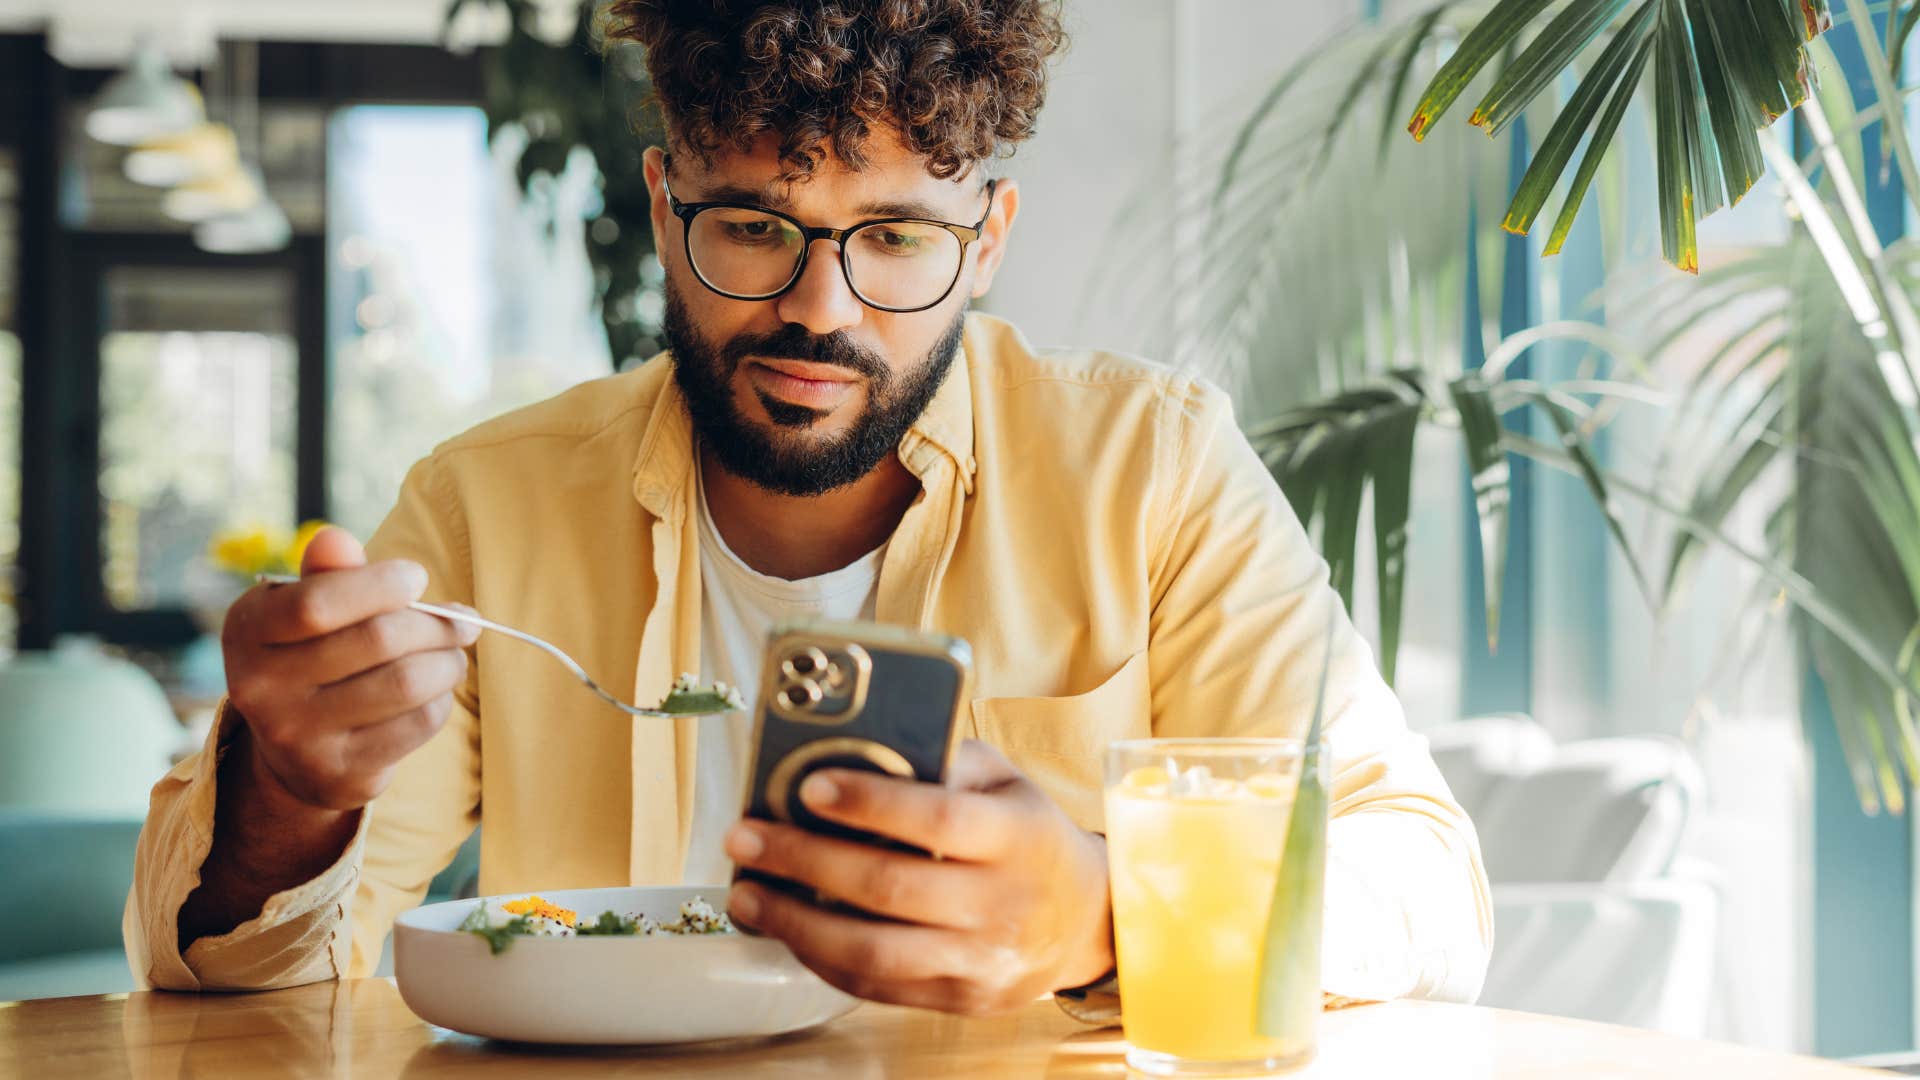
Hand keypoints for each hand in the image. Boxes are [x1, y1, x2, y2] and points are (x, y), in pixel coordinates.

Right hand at [220, 527, 480, 812]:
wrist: (295, 755)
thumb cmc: (315, 656)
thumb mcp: (306, 610)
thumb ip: (327, 574)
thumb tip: (336, 539)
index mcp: (246, 630)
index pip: (318, 603)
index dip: (382, 584)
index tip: (417, 577)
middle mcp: (259, 686)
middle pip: (378, 640)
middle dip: (436, 624)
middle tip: (462, 620)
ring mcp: (296, 735)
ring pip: (407, 682)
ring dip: (448, 662)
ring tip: (452, 654)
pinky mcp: (339, 771)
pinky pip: (417, 723)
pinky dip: (440, 700)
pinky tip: (434, 692)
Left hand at [723, 740, 1113, 1015]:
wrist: (1084, 917)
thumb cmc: (1026, 834)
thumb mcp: (1005, 780)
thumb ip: (943, 761)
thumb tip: (855, 748)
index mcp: (1020, 836)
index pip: (940, 819)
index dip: (872, 803)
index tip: (810, 786)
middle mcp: (1004, 903)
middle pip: (890, 888)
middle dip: (803, 860)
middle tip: (745, 836)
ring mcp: (982, 961)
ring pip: (874, 952)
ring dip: (795, 922)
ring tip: (746, 893)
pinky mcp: (960, 999)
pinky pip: (876, 987)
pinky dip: (820, 957)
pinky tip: (786, 926)